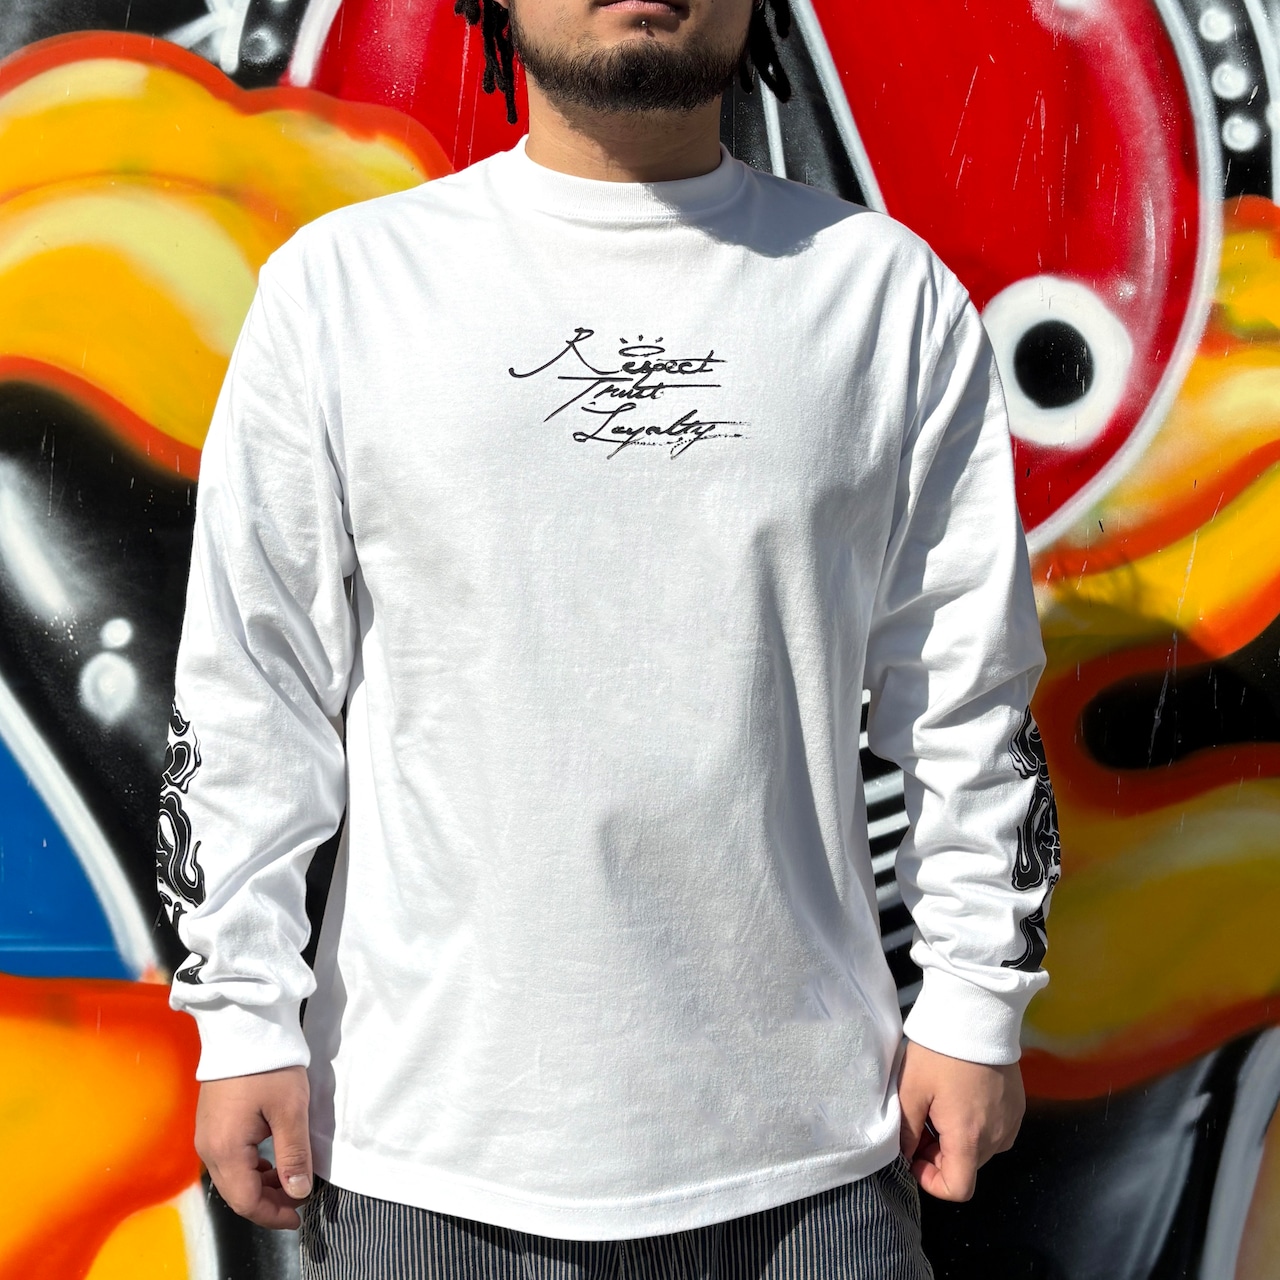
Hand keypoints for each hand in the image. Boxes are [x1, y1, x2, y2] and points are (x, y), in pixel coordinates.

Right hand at [195, 1065, 312, 1229]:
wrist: (243, 1027)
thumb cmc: (269, 1066)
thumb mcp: (290, 1110)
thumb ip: (294, 1154)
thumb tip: (299, 1192)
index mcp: (226, 1150)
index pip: (246, 1201)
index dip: (273, 1215)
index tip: (300, 1214)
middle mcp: (208, 1149)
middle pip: (236, 1194)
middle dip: (268, 1203)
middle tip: (299, 1199)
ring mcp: (206, 1136)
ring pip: (232, 1178)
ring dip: (260, 1186)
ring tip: (290, 1180)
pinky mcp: (211, 1124)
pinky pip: (228, 1160)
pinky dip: (250, 1169)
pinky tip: (270, 1162)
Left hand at [897, 1039, 1024, 1201]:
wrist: (977, 1014)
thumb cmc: (940, 1052)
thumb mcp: (912, 1089)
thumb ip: (908, 1130)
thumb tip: (905, 1154)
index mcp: (969, 1138)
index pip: (959, 1189)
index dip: (932, 1181)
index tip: (916, 1155)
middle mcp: (996, 1138)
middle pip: (967, 1167)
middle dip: (940, 1154)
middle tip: (922, 1120)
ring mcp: (1011, 1123)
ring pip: (980, 1150)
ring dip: (957, 1138)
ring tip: (940, 1104)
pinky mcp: (1017, 1107)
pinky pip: (994, 1131)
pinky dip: (975, 1124)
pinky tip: (961, 1096)